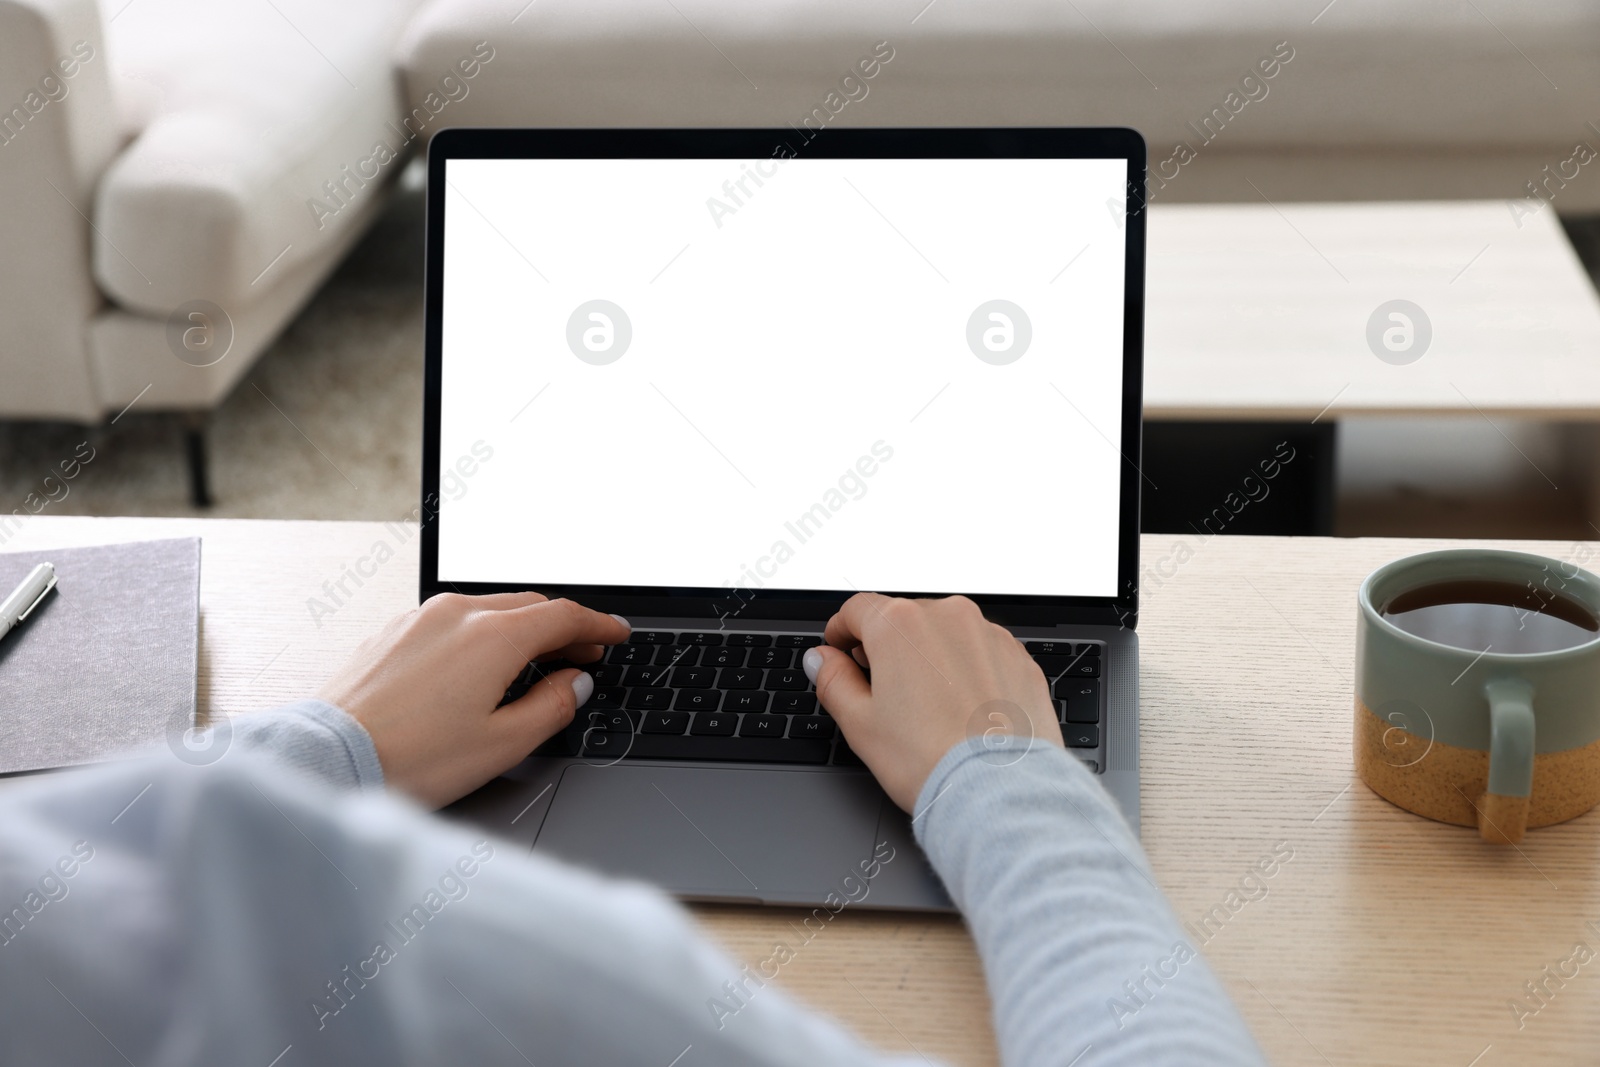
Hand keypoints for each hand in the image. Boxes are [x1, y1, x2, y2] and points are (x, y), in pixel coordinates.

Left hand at [317, 592, 628, 807]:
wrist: (327, 758)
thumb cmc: (410, 759)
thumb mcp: (502, 744)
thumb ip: (552, 706)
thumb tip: (575, 683)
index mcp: (493, 635)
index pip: (565, 616)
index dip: (599, 624)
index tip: (616, 634)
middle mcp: (457, 612)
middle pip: (530, 605)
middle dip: (564, 626)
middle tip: (585, 651)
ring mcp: (420, 617)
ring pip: (491, 608)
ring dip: (523, 628)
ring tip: (537, 659)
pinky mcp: (393, 631)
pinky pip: (453, 619)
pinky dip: (484, 632)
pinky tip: (482, 663)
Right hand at [804, 593, 1061, 810]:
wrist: (999, 792)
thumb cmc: (930, 761)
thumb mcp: (860, 724)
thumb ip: (833, 680)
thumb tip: (822, 660)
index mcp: (900, 625)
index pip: (857, 610)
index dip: (841, 632)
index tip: (840, 651)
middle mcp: (948, 617)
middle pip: (903, 619)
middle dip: (888, 648)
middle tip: (881, 691)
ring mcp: (989, 635)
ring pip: (945, 635)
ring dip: (930, 658)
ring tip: (927, 708)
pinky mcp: (1020, 658)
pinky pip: (982, 653)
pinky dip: (967, 671)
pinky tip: (961, 710)